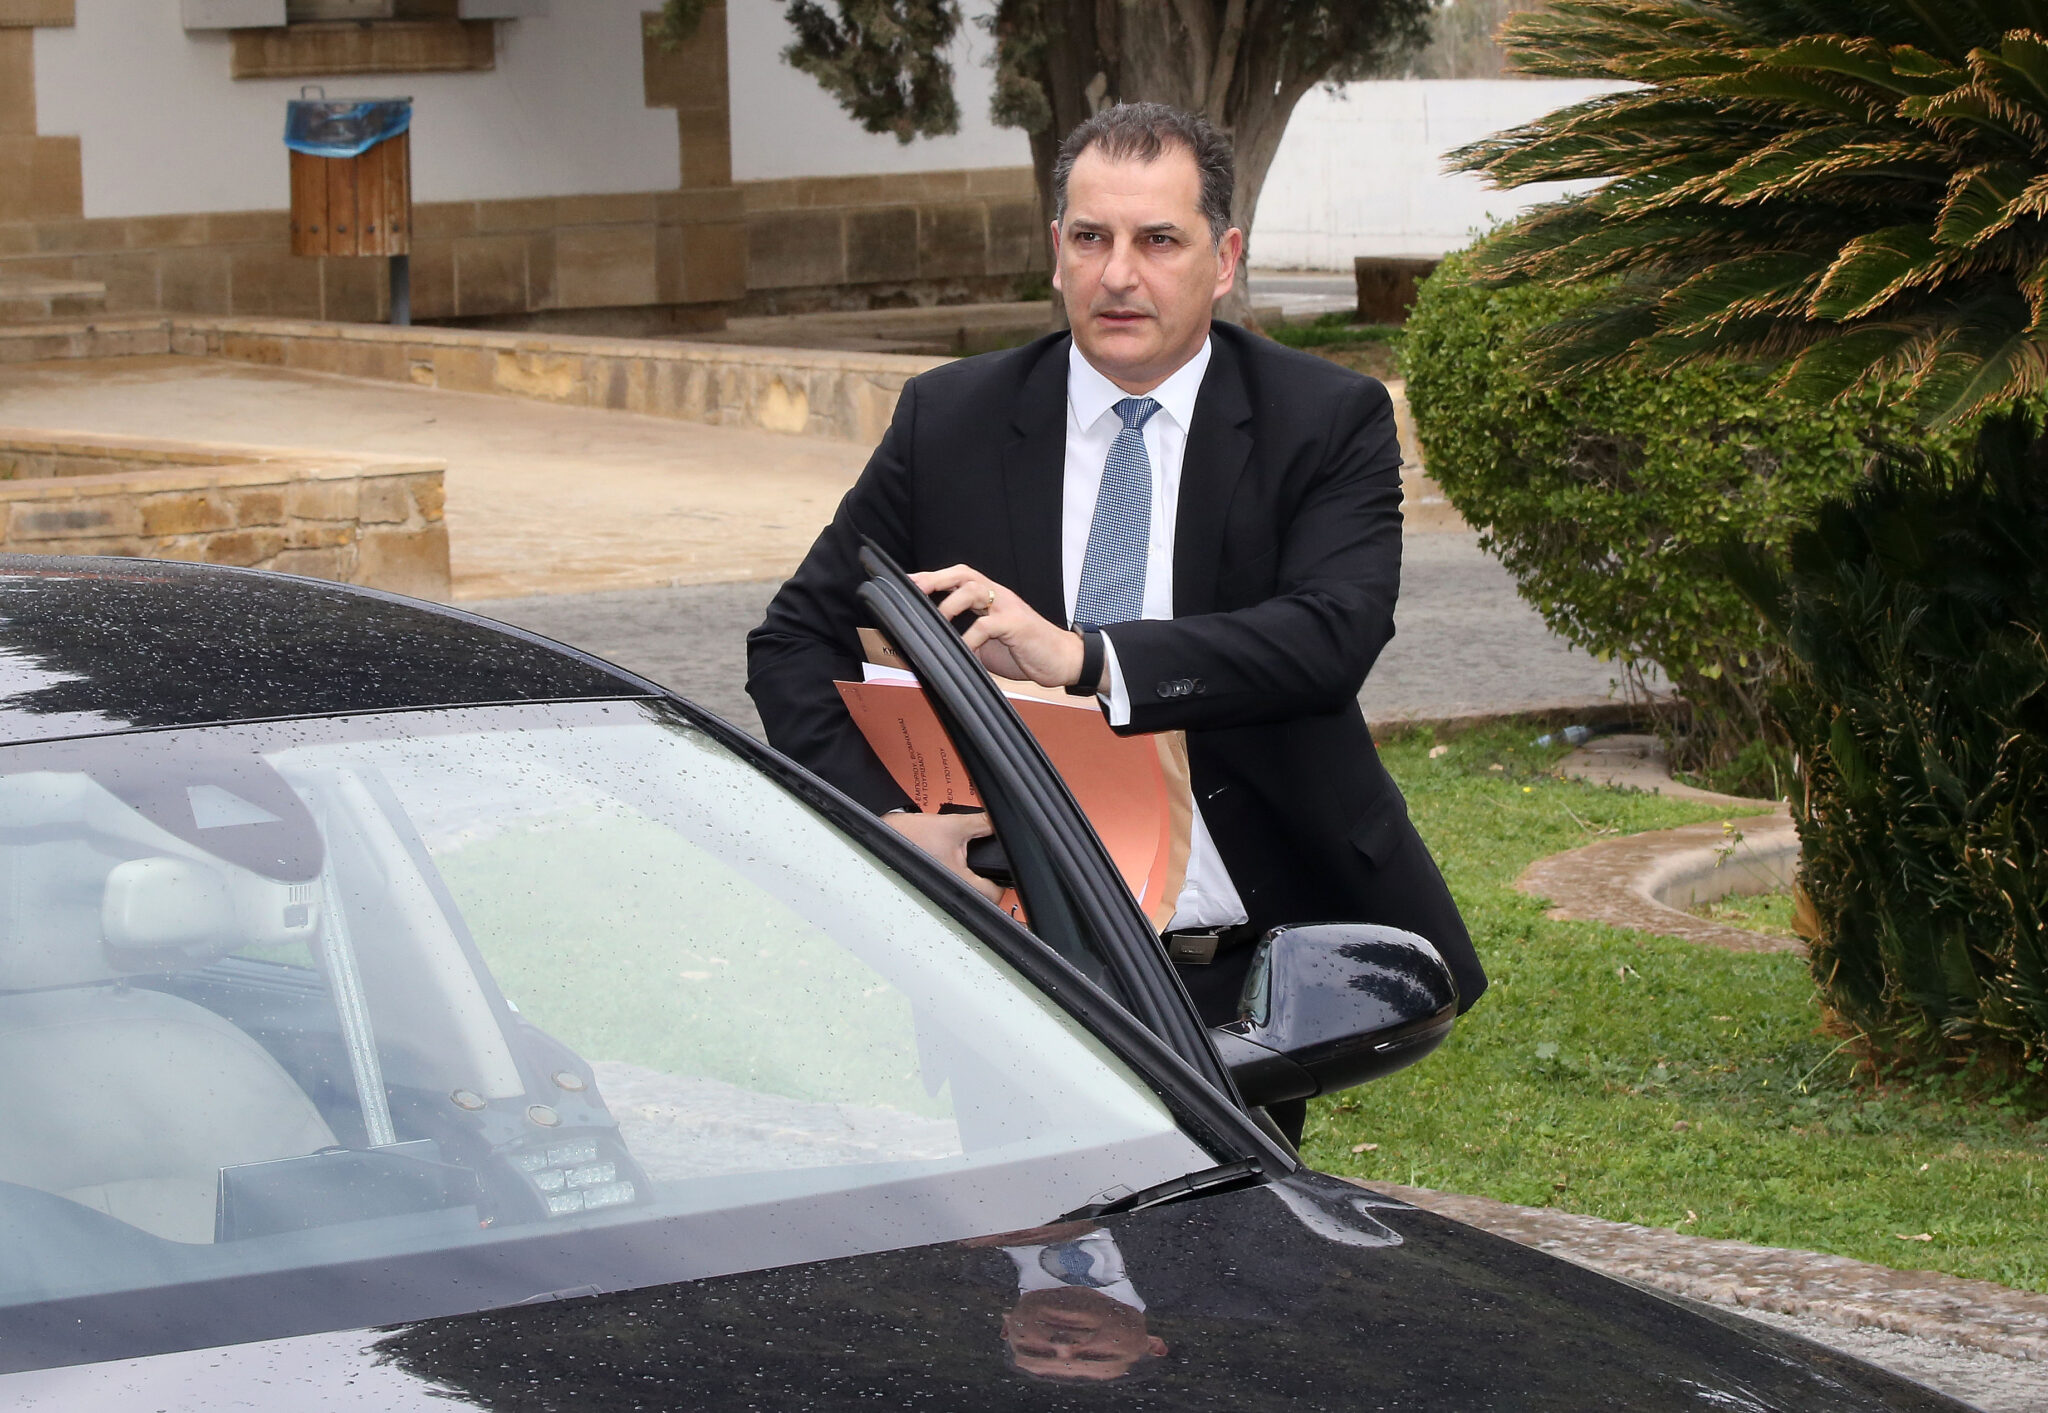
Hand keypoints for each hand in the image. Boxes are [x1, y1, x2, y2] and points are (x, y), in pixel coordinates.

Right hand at [884, 809, 1002, 901]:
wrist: (882, 836)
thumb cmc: (908, 836)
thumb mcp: (953, 825)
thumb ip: (981, 824)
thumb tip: (998, 822)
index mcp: (958, 884)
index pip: (994, 894)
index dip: (1001, 880)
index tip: (999, 867)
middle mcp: (947, 895)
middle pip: (981, 896)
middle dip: (985, 878)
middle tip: (982, 862)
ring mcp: (936, 895)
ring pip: (965, 893)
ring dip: (969, 878)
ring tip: (964, 862)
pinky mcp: (927, 889)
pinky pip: (949, 888)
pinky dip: (955, 877)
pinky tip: (950, 864)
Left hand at [910, 565, 1087, 688]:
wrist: (1064, 660)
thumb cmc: (1026, 651)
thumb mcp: (988, 645)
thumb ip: (965, 640)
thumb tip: (934, 648)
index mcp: (991, 597)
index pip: (957, 578)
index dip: (932, 579)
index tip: (906, 585)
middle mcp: (999, 596)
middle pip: (963, 574)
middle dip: (935, 580)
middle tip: (913, 591)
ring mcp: (1009, 608)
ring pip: (974, 590)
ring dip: (950, 604)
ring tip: (937, 621)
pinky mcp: (1017, 625)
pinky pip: (987, 625)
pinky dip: (970, 637)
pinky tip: (962, 650)